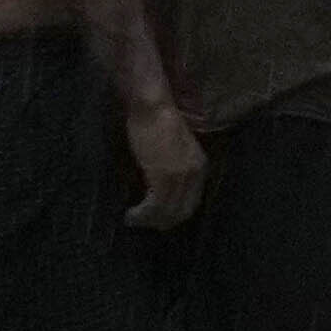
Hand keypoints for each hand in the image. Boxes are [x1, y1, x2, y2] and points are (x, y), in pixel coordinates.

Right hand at [122, 93, 208, 230]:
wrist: (152, 107)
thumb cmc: (156, 120)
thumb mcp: (172, 147)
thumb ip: (172, 166)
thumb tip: (158, 185)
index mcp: (199, 167)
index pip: (192, 201)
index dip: (175, 213)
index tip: (158, 217)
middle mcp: (194, 175)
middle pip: (182, 211)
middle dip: (163, 221)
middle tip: (145, 223)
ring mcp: (180, 177)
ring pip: (168, 211)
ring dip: (149, 221)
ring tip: (133, 220)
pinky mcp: (163, 178)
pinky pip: (154, 206)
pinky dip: (142, 214)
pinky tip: (131, 215)